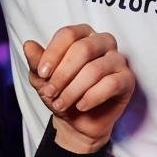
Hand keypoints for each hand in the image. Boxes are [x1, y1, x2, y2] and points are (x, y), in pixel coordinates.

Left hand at [24, 25, 134, 152]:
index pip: (68, 34)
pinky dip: (92, 97)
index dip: (53, 54)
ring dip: (73, 90)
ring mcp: (117, 59)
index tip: (42, 74)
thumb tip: (28, 45)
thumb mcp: (43, 79)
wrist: (77, 121)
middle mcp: (102, 41)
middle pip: (83, 49)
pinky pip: (111, 84)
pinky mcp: (127, 79)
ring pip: (95, 69)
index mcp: (82, 34)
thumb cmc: (62, 93)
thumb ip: (36, 62)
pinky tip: (81, 106)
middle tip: (50, 92)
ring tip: (61, 104)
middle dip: (62, 74)